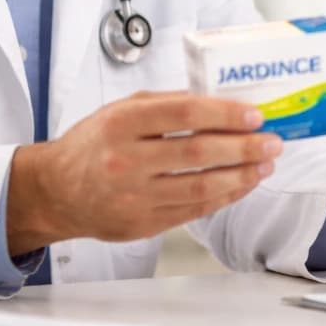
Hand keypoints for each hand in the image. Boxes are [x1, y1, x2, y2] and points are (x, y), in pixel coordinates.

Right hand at [6, 91, 280, 254]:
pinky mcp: (142, 224)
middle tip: (271, 142)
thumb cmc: (92, 144)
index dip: (224, 114)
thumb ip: (166, 102)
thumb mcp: (120, 109)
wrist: (54, 192)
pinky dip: (224, 197)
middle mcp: (126, 160)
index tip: (254, 115)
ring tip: (264, 165)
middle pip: (198, 153)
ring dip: (241, 176)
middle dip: (244, 147)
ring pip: (200, 187)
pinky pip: (193, 210)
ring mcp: (134, 197)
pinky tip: (242, 185)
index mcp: (121, 123)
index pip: (184, 114)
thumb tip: (216, 100)